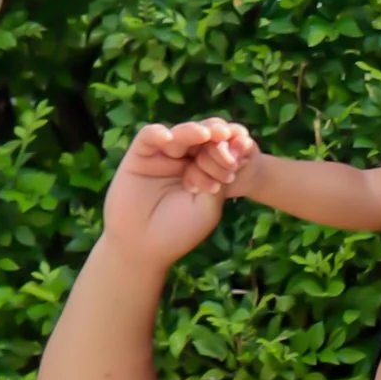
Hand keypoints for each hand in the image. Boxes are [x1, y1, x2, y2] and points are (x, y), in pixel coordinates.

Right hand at [99, 121, 256, 270]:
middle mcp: (183, 160)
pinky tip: (169, 138)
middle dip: (215, 134)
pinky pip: (147, 137)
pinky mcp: (138, 156)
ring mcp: (161, 157)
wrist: (143, 248)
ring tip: (205, 134)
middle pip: (200, 137)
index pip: (219, 151)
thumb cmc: (179, 231)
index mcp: (204, 171)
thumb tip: (237, 146)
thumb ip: (220, 176)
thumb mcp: (209, 206)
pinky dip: (156, 133)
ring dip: (192, 131)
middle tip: (226, 134)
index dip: (230, 148)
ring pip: (178, 134)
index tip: (242, 151)